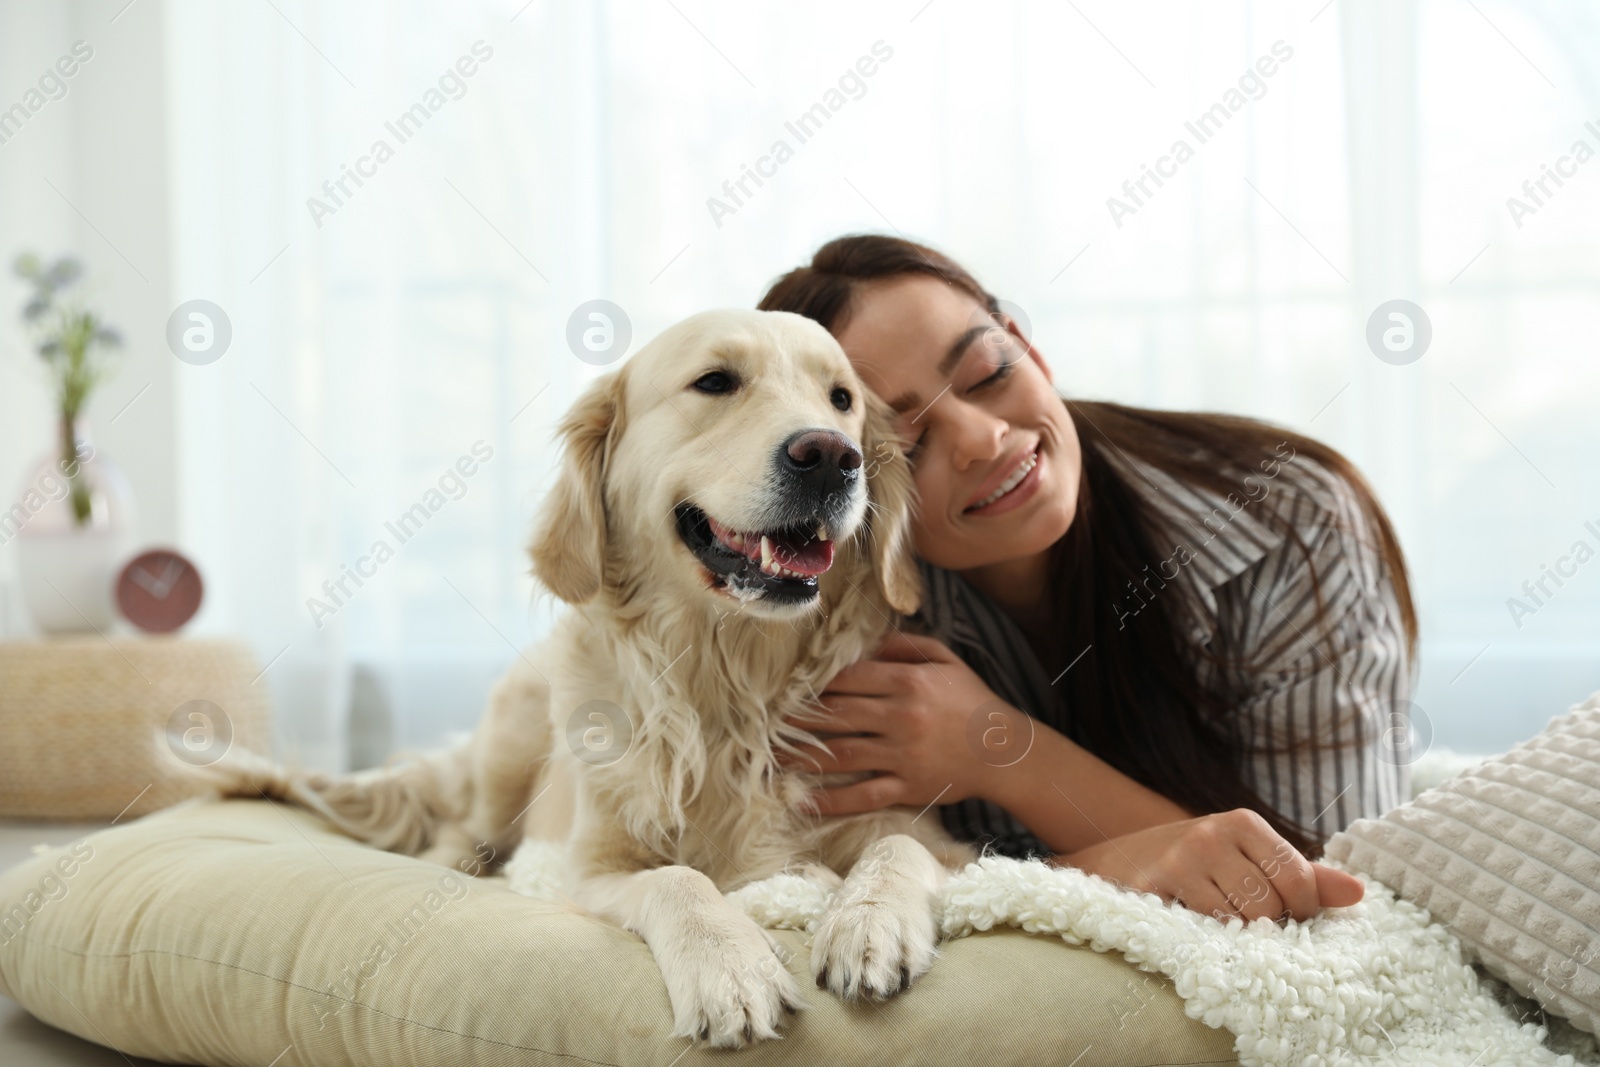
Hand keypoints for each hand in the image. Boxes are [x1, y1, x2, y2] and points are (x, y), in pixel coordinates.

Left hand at [775, 631, 1007, 814]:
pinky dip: (831, 799)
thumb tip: (864, 640)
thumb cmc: (971, 701)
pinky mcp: (908, 787)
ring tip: (769, 759)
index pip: (848, 678)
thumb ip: (904, 646)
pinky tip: (801, 801)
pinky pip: (863, 794)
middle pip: (837, 715)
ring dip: (801, 757)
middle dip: (797, 718)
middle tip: (763, 721)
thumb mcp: (945, 660)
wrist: (1005, 752)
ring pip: (841, 754)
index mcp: (908, 682)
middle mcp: (901, 717)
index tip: (785, 686)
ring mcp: (903, 755)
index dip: (814, 682)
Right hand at [1058, 808, 1364, 922]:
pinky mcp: (1148, 891)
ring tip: (1217, 923)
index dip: (1301, 910)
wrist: (1120, 857)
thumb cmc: (1200, 863)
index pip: (1298, 881)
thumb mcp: (1249, 857)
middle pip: (1267, 908)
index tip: (1286, 916)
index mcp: (1243, 822)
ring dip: (1230, 936)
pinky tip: (1193, 928)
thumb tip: (1359, 891)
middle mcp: (1209, 835)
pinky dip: (1202, 940)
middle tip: (1244, 920)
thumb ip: (1304, 876)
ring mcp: (1176, 862)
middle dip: (1263, 925)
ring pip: (1233, 925)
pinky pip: (1196, 933)